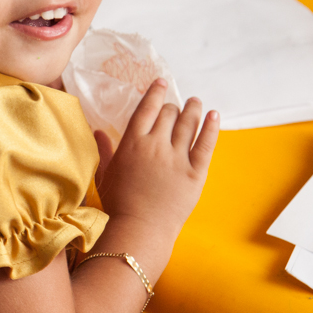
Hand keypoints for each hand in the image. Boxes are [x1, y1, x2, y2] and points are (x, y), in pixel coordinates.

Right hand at [97, 80, 218, 232]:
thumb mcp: (106, 174)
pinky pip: (206, 144)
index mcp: (133, 143)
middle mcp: (156, 145)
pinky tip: (214, 115)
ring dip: (193, 109)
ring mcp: (177, 158)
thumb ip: (104, 150)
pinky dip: (212, 127)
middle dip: (173, 107)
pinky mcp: (195, 173)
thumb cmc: (118, 204)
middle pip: (168, 114)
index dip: (155, 93)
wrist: (140, 229)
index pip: (147, 108)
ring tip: (196, 102)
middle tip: (176, 106)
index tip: (161, 83)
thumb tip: (98, 131)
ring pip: (188, 124)